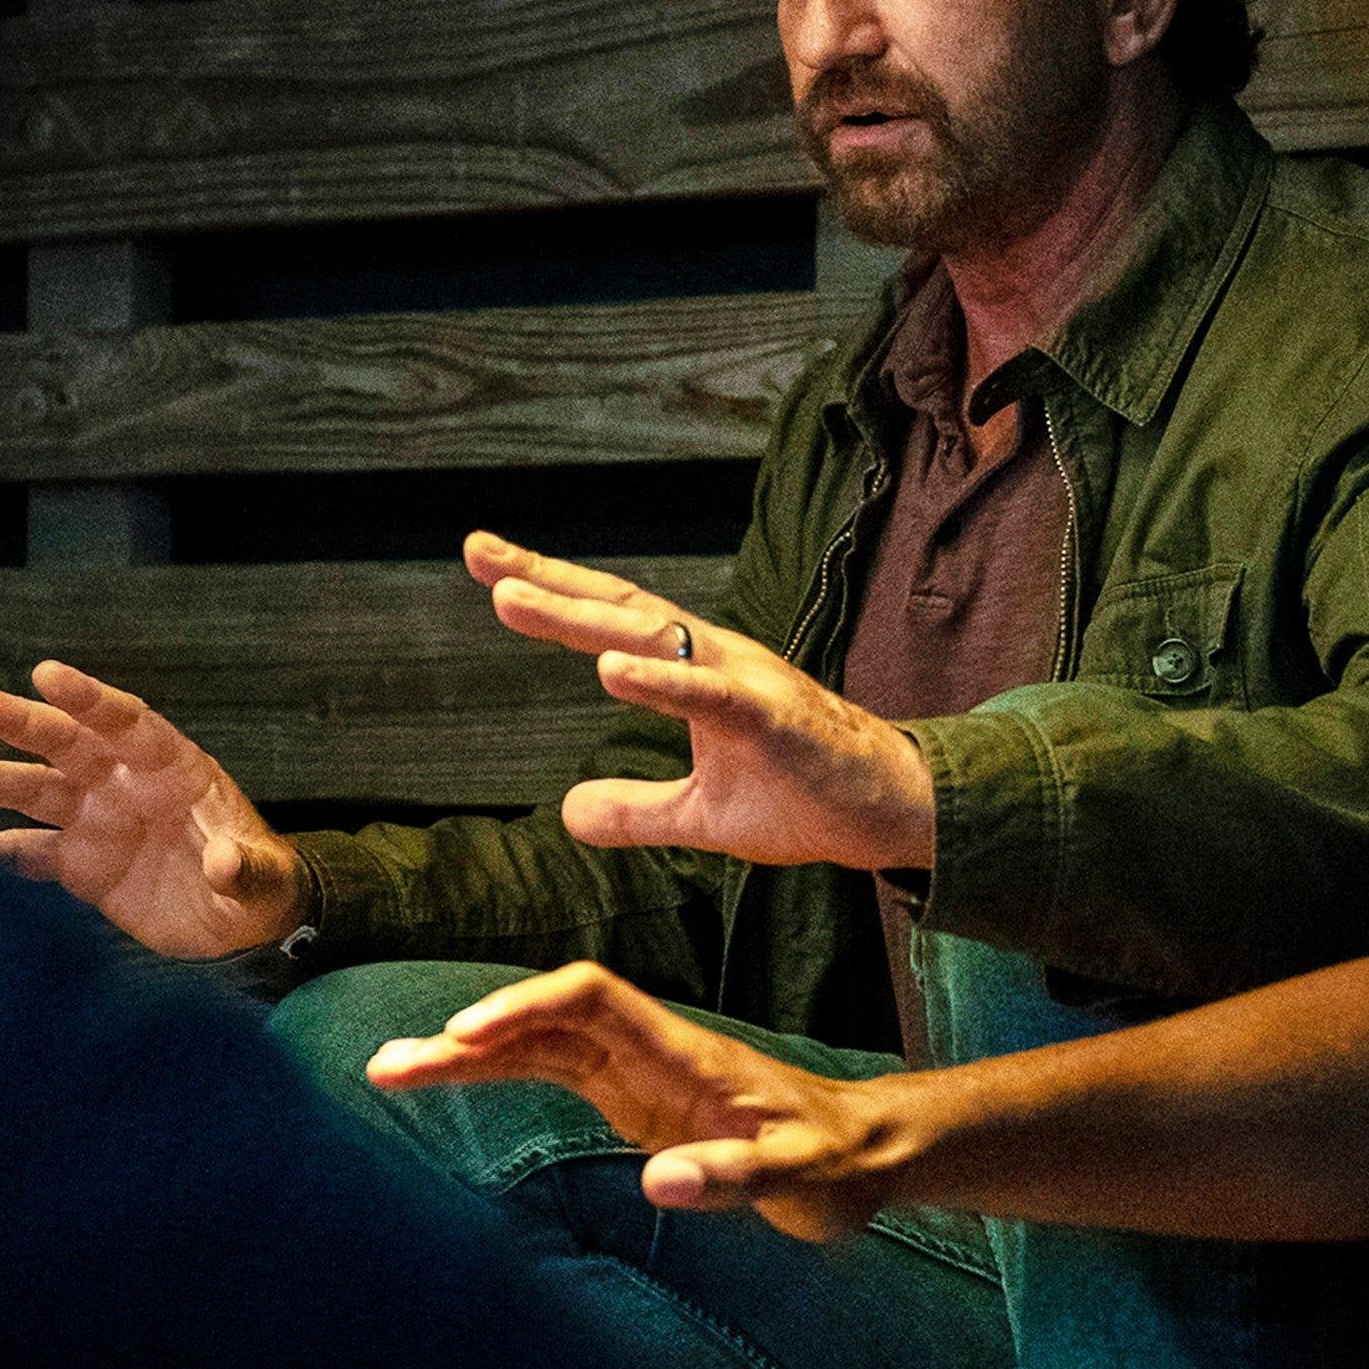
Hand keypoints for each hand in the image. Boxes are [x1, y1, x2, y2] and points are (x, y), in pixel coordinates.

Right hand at [0, 660, 305, 957]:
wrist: (239, 924)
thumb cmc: (258, 884)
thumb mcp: (262, 879)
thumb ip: (245, 868)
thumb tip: (226, 864)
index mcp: (174, 769)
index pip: (128, 723)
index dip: (89, 699)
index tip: (46, 674)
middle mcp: (126, 784)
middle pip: (68, 744)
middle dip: (20, 722)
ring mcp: (97, 821)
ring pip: (36, 791)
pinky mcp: (78, 864)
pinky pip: (25, 854)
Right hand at [366, 961, 898, 1241]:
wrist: (863, 1152)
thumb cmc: (836, 1161)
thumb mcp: (801, 1174)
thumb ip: (736, 1176)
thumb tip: (660, 1181)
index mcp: (686, 1052)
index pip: (594, 999)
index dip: (527, 1006)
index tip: (468, 1033)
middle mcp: (652, 1049)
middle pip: (547, 1018)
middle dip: (472, 1034)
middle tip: (391, 1062)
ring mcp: (637, 1070)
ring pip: (538, 1044)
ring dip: (469, 1053)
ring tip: (390, 1067)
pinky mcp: (631, 1097)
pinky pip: (552, 1071)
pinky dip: (498, 1072)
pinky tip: (448, 1077)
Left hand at [466, 530, 936, 869]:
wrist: (890, 812)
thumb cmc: (807, 795)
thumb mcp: (701, 816)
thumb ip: (636, 808)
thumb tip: (567, 813)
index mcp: (698, 669)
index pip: (613, 619)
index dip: (552, 592)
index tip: (487, 566)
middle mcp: (717, 659)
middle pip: (621, 609)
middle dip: (548, 580)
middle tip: (479, 551)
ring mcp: (747, 682)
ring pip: (655, 638)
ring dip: (582, 618)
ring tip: (515, 597)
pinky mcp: (776, 718)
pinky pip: (711, 695)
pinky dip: (660, 680)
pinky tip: (610, 670)